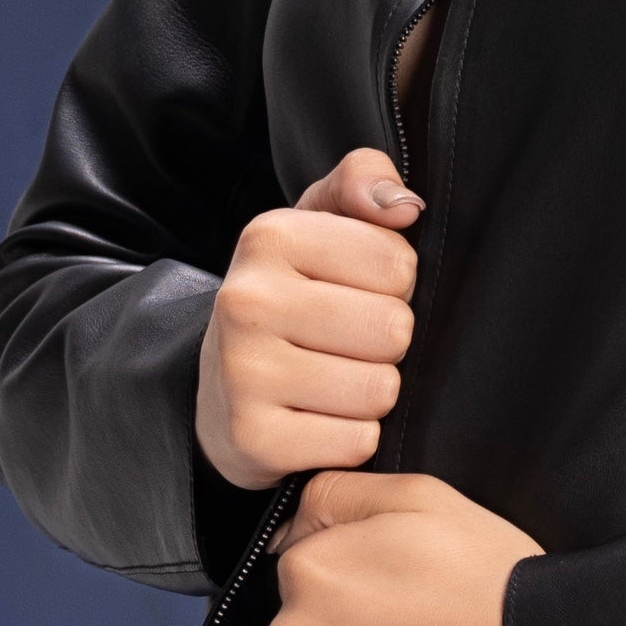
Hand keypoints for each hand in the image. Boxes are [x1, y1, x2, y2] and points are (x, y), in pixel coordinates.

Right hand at [194, 151, 419, 489]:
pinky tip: (318, 422)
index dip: (393, 284)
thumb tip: (404, 207)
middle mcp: (246, 300)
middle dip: (384, 341)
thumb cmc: (291, 296)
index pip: (398, 262)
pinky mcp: (253, 439)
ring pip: (380, 389)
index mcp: (269, 237)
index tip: (354, 291)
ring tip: (332, 381)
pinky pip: (357, 443)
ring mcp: (243, 373)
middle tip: (344, 343)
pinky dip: (351, 439)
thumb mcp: (319, 224)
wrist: (221, 386)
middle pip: (393, 327)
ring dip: (370, 394)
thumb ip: (363, 182)